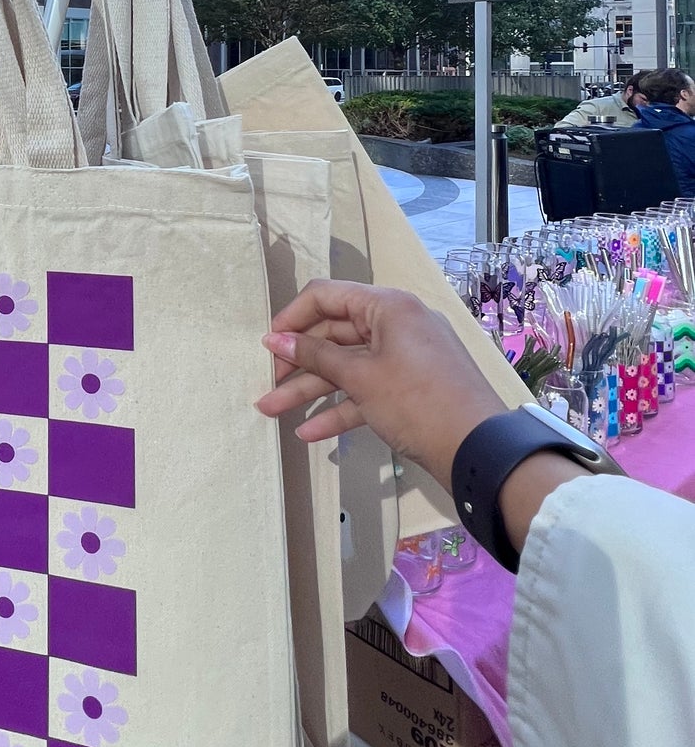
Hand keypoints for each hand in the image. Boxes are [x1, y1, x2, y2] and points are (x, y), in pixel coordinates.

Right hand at [257, 281, 508, 492]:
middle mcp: (397, 325)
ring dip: (310, 389)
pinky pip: (367, 390)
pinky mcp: (410, 389)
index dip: (293, 318)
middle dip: (297, 362)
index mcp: (389, 307)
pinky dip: (340, 408)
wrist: (479, 450)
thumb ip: (315, 357)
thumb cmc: (417, 402)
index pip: (327, 296)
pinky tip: (309, 432)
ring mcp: (405, 358)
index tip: (267, 345)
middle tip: (267, 383)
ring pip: (347, 367)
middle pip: (335, 335)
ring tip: (270, 410)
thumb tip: (276, 339)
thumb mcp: (361, 377)